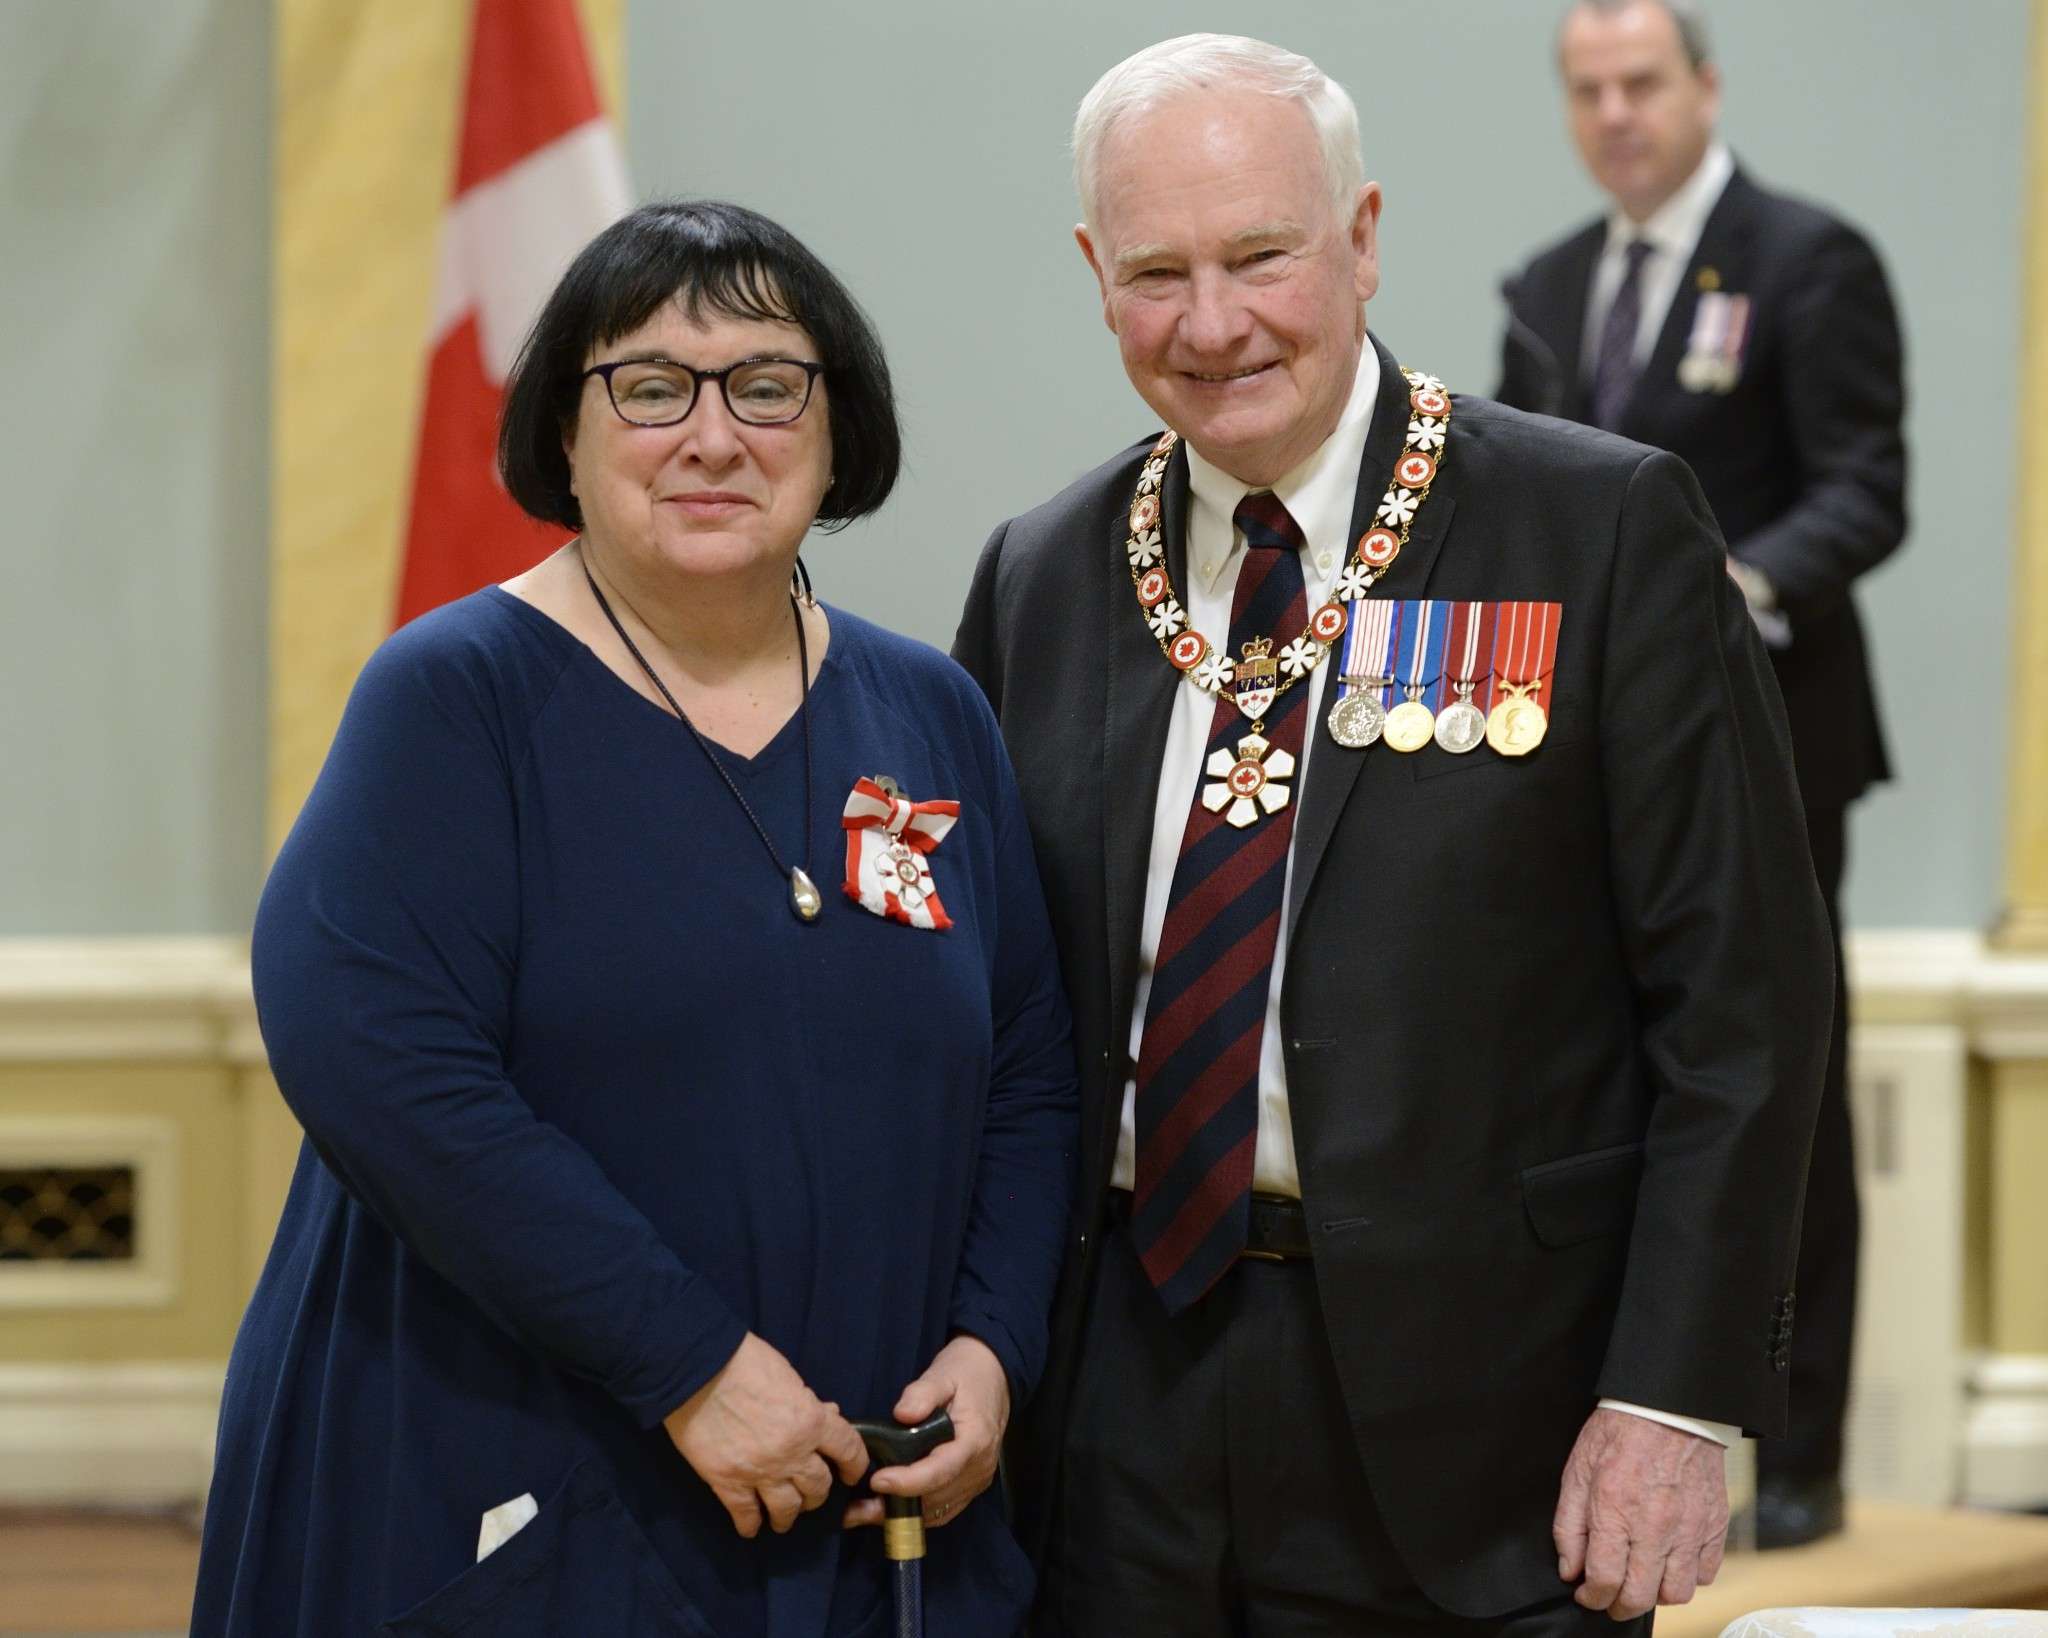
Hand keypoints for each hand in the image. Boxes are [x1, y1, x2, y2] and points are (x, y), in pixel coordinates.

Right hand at [662, 1332, 867, 1537]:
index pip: (848, 1450)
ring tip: (783, 1519)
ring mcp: (760, 1472)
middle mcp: (792, 1454)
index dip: (855, 1465)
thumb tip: (828, 1414)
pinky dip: (750, 1525)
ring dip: (788, 1516)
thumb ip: (809, 1402)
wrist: (698, 1370)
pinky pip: (745, 1513)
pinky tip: (751, 1528)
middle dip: (818, 1494)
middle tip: (810, 1495)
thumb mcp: (788, 1376)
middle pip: (817, 1486)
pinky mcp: (727, 1482)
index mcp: (812, 1422)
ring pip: (787, 1508)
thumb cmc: (745, 1362)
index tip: (852, 1474)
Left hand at [843, 1334, 1009, 1531]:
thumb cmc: (965, 1374)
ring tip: (864, 1510)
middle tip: (857, 1505)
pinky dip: (916, 1513)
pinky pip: (942, 1510)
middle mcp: (978, 1467)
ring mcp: (976, 1480)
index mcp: (974, 1440)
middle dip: (896, 1503)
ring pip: (937, 1510)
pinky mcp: (970, 1486)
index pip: (941, 1470)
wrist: (994, 1379)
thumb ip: (922, 1393)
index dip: (908, 1481)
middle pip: (936, 1497)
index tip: (877, 1480)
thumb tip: (902, 1414)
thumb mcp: (943, 1373)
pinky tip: (888, 1507)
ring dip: (902, 1514)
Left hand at [1553, 1407, 1727, 1618]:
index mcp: (1615, 1511)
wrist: (1668, 1406)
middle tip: (1610, 1599)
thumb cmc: (1618, 1433)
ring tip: (1642, 1579)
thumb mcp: (1576, 1470)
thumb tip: (1570, 1570)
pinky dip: (1688, 1577)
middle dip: (1619, 1606)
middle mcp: (1655, 1526)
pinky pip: (1706, 1574)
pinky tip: (1671, 1561)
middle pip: (1640, 1596)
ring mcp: (1689, 1528)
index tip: (1586, 1594)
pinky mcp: (1714, 1524)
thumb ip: (1569, 1525)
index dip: (1591, 1597)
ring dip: (1655, 1595)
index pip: (1604, 1580)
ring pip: (1677, 1593)